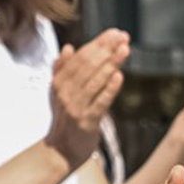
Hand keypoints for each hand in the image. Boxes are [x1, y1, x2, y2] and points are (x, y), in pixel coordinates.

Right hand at [46, 27, 130, 161]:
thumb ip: (62, 70)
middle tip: (124, 36)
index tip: (115, 32)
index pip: (80, 56)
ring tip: (125, 49)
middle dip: (107, 49)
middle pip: (88, 65)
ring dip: (111, 63)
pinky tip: (120, 76)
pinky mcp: (87, 121)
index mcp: (60, 82)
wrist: (61, 151)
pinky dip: (110, 88)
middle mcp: (66, 92)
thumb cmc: (65, 119)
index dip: (98, 43)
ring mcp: (76, 107)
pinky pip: (100, 102)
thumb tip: (68, 47)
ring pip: (95, 80)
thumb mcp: (58, 93)